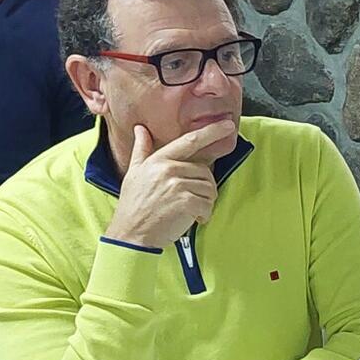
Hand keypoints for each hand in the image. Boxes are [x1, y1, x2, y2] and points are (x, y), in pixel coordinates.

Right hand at [104, 123, 234, 247]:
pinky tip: (192, 219)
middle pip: (205, 170)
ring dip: (204, 202)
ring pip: (209, 188)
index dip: (211, 131)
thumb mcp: (134, 173)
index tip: (228, 125)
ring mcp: (176, 185)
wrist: (131, 234)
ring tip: (189, 210)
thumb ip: (142, 149)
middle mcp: (168, 169)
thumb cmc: (134, 205)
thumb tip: (141, 128)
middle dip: (203, 187)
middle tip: (191, 200)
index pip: (190, 141)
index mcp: (159, 160)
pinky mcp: (184, 202)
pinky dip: (204, 214)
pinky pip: (207, 204)